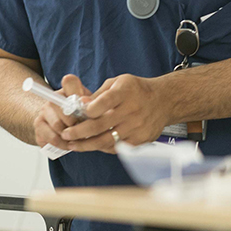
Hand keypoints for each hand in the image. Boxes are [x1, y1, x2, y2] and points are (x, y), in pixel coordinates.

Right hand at [31, 75, 92, 149]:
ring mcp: (44, 111)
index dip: (76, 90)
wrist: (56, 123)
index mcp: (68, 88)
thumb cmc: (78, 115)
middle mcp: (53, 97)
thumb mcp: (89, 107)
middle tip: (86, 130)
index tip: (83, 103)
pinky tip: (69, 144)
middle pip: (65, 109)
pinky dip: (63, 144)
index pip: (70, 81)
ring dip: (71, 136)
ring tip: (78, 139)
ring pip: (58, 125)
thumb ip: (93, 105)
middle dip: (78, 123)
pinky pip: (53, 138)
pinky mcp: (38, 125)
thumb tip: (94, 107)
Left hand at [61, 74, 176, 152]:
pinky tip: (93, 146)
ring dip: (87, 144)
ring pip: (107, 140)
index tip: (77, 113)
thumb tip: (79, 104)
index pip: (105, 101)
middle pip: (101, 125)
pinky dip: (103, 148)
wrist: (163, 101)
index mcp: (125, 92)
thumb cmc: (135, 90)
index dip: (89, 109)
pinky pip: (118, 148)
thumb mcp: (117, 83)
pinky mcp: (141, 139)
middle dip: (80, 132)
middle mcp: (132, 110)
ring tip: (73, 145)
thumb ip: (98, 94)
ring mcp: (137, 126)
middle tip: (66, 134)